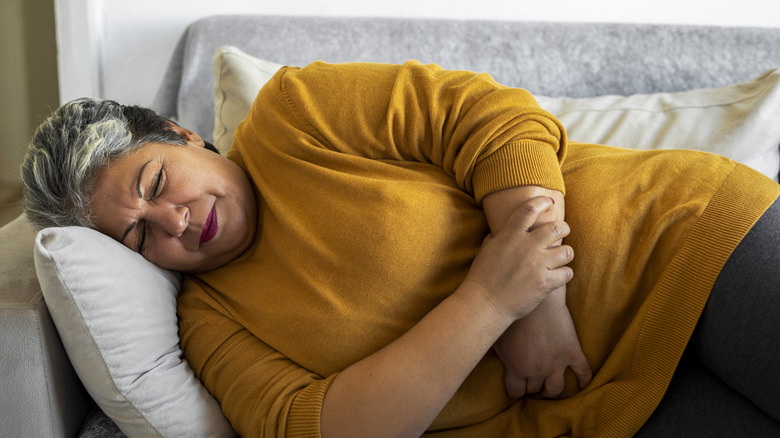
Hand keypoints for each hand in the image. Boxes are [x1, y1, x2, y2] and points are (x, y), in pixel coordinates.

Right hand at [462, 196, 573, 321]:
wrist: (484, 304)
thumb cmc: (482, 276)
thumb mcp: (487, 249)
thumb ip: (499, 236)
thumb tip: (504, 228)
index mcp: (510, 235)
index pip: (529, 209)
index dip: (541, 202)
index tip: (548, 202)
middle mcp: (526, 247)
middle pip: (557, 227)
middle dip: (564, 227)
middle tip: (563, 231)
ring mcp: (537, 265)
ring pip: (567, 251)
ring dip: (565, 253)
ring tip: (560, 257)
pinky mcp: (545, 283)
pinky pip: (567, 273)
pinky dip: (564, 274)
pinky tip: (558, 276)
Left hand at [494, 288, 591, 398]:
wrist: (537, 297)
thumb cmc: (513, 313)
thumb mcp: (499, 337)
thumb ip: (501, 356)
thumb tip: (499, 366)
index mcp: (517, 368)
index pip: (515, 392)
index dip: (515, 392)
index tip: (516, 389)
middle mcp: (538, 370)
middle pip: (534, 390)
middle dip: (531, 389)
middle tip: (531, 384)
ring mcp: (557, 363)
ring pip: (555, 389)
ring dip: (550, 392)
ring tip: (548, 389)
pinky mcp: (572, 352)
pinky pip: (583, 373)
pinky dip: (584, 382)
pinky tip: (580, 385)